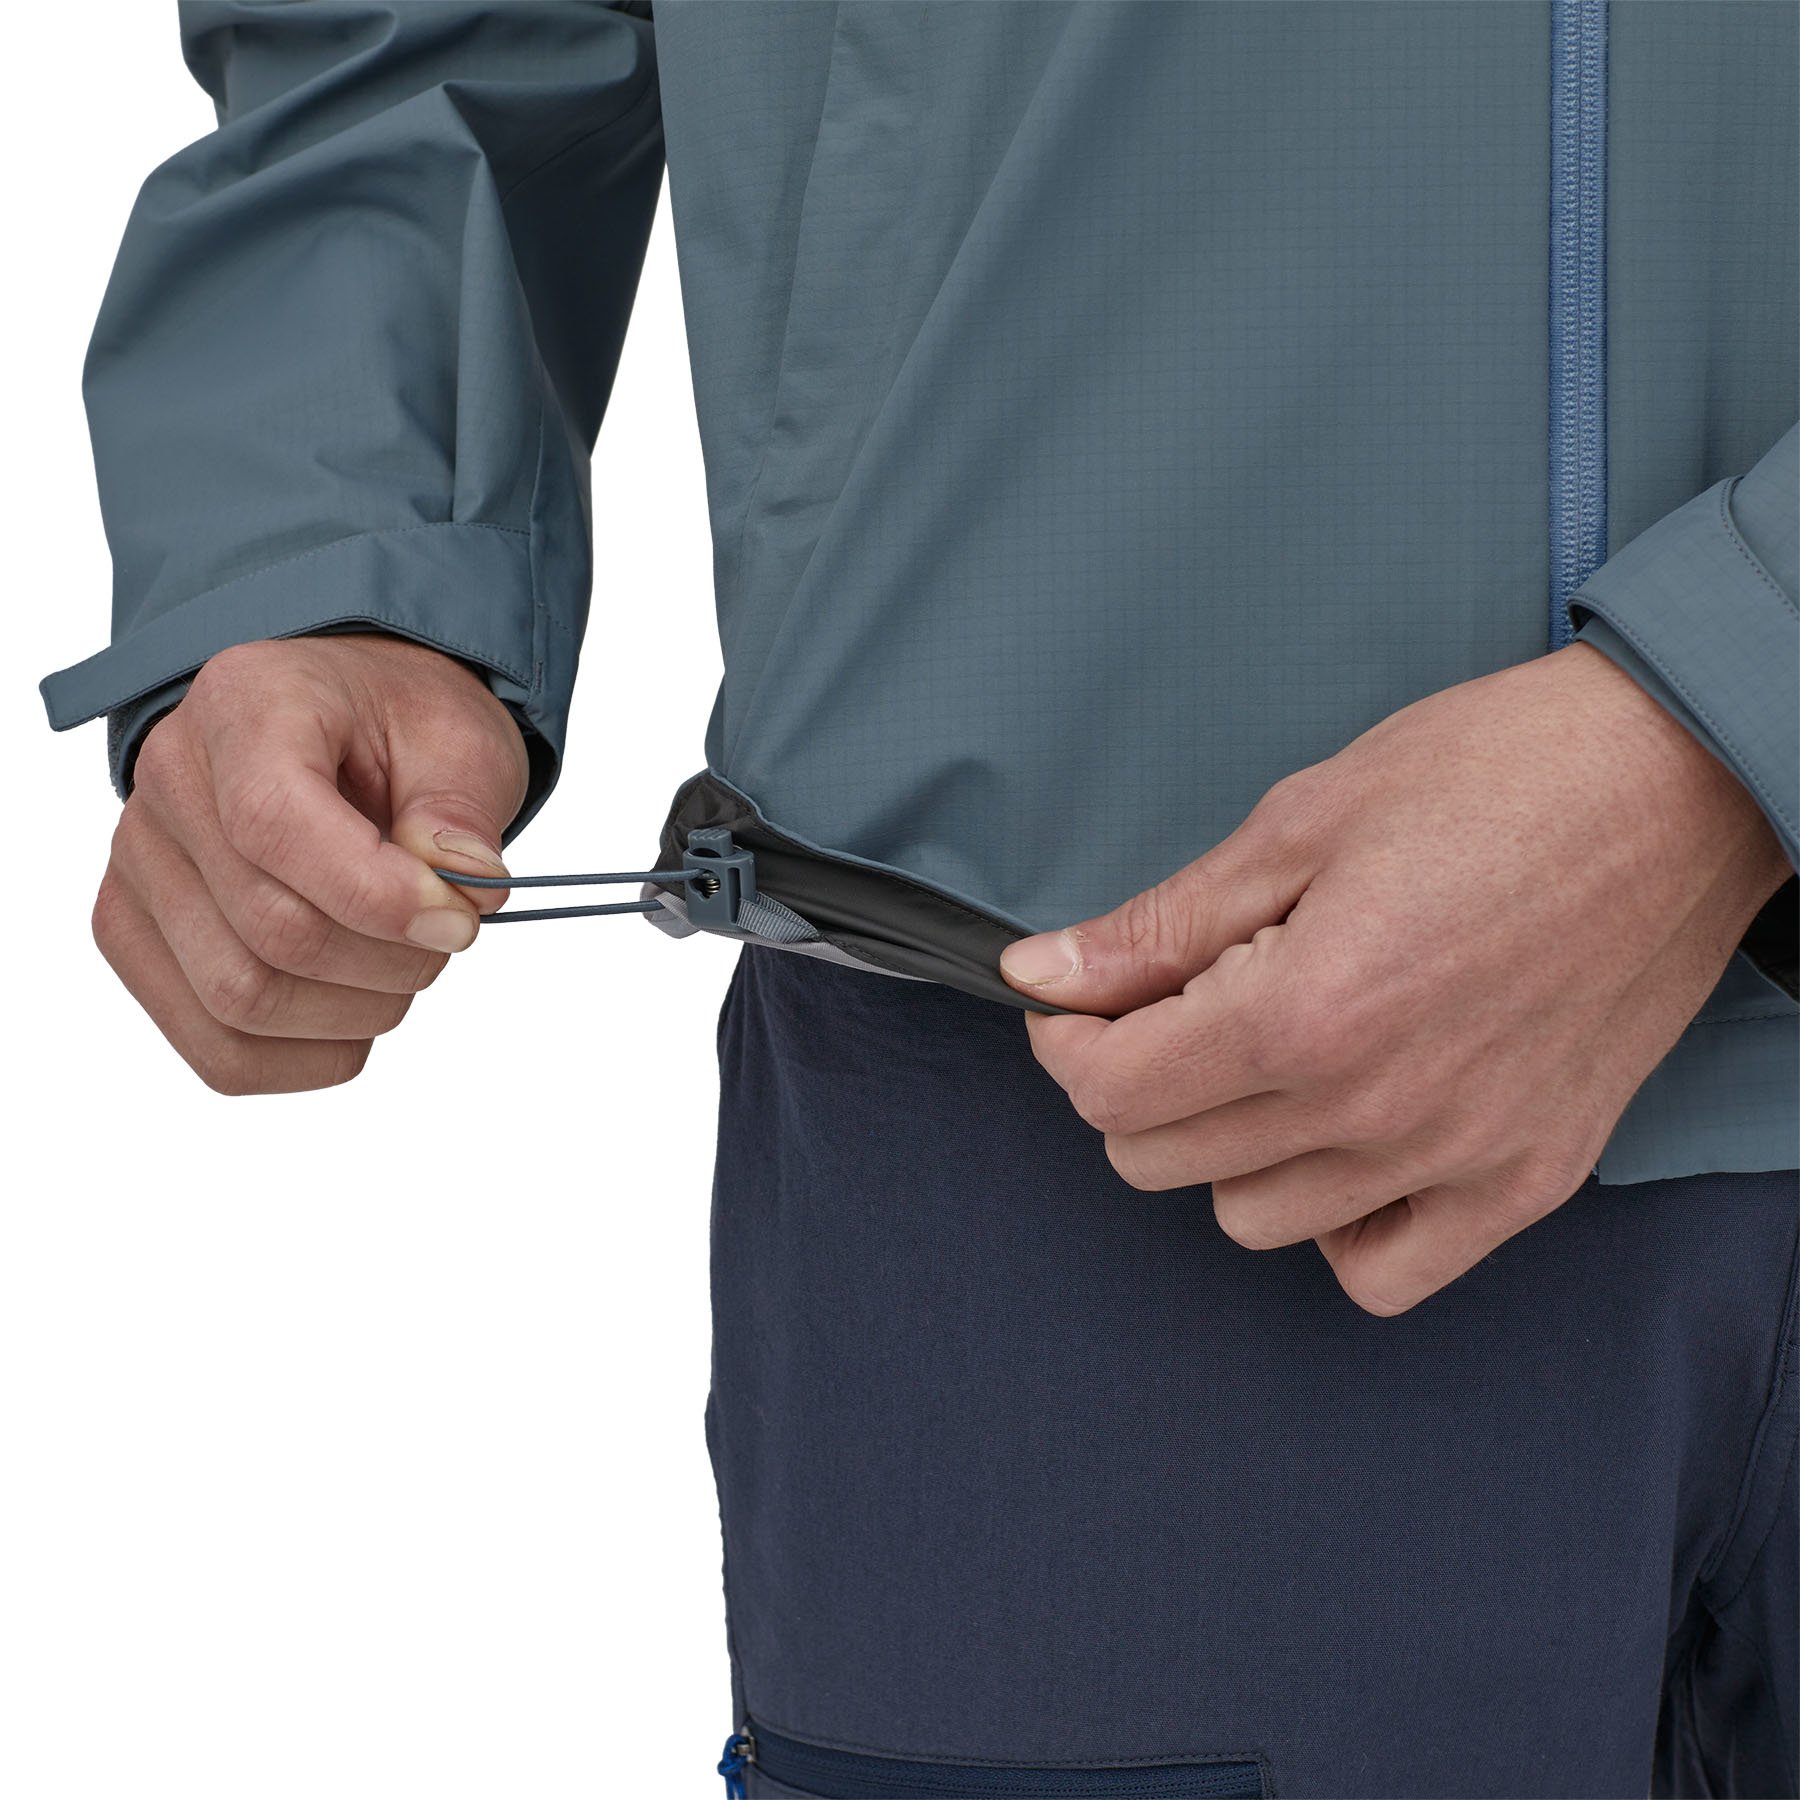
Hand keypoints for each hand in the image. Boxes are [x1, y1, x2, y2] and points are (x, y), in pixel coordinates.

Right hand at [93, 634, 528, 1093]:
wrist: (341, 724)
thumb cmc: (396, 725)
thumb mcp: (458, 737)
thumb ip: (461, 811)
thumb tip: (464, 888)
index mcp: (244, 706)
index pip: (274, 826)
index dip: (379, 898)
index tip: (460, 921)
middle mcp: (168, 781)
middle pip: (269, 930)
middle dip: (391, 961)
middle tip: (448, 936)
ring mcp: (138, 867)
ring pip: (238, 1000)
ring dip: (356, 1013)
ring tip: (403, 964)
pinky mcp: (137, 936)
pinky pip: (215, 1047)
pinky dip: (306, 1056)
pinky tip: (357, 1014)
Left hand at [1000, 642, 1792, 1313]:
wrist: (1681, 781)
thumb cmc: (1500, 774)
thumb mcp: (1298, 823)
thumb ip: (1159, 925)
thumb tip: (1044, 974)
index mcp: (1306, 1012)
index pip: (1110, 1092)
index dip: (1068, 1042)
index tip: (1081, 1003)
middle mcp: (1376, 1110)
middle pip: (1162, 1160)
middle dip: (1135, 1083)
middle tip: (1172, 1009)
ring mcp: (1457, 1157)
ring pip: (1254, 1219)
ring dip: (1225, 1147)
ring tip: (1268, 1056)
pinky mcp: (1526, 1179)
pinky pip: (1383, 1270)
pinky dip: (1337, 1222)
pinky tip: (1339, 1138)